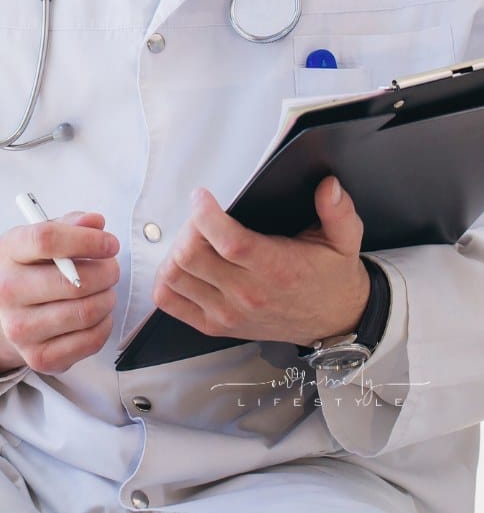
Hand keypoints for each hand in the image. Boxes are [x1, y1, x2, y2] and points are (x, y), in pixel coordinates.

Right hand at [0, 212, 119, 376]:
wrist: (10, 313)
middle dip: (106, 272)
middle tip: (112, 268)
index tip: (109, 243)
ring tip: (104, 290)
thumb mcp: (43, 237)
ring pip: (85, 312)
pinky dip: (104, 324)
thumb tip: (95, 223)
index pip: (47, 239)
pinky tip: (98, 313)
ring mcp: (19, 329)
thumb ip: (71, 224)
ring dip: (107, 298)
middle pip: (72, 282)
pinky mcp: (38, 358)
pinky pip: (89, 340)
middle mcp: (6, 291)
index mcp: (6, 251)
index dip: (86, 240)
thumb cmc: (34, 268)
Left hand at [152, 176, 369, 346]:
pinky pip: (171, 303)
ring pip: (175, 277)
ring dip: (176, 251)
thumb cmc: (331, 277)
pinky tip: (182, 265)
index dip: (206, 214)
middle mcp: (248, 294)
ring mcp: (228, 313)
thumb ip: (338, 212)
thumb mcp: (344, 240)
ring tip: (193, 238)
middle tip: (200, 216)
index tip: (203, 196)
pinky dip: (167, 281)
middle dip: (188, 227)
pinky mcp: (215, 325)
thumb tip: (329, 187)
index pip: (228, 241)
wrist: (335, 320)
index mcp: (276, 269)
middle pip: (191, 256)